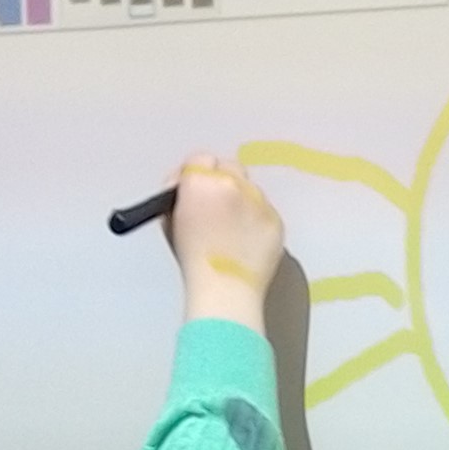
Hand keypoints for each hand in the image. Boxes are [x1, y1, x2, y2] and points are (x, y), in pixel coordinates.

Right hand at [164, 158, 283, 330]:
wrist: (225, 290)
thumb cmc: (191, 260)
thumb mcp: (172, 220)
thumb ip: (179, 195)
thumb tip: (186, 185)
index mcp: (200, 182)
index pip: (200, 159)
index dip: (196, 175)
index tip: (195, 190)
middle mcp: (232, 184)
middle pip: (229, 167)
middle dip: (222, 181)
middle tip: (217, 207)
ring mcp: (258, 201)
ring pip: (250, 188)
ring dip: (241, 200)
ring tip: (234, 229)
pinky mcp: (276, 219)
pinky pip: (265, 211)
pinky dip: (257, 221)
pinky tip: (248, 241)